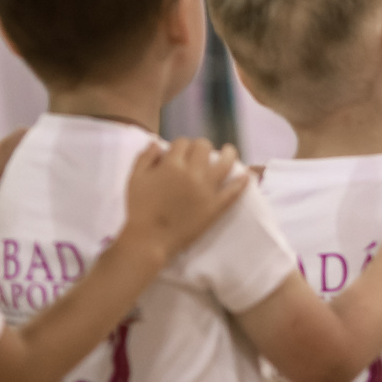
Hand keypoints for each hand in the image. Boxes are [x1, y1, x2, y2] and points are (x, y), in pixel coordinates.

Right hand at [120, 138, 250, 260]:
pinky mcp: (216, 206)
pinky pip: (233, 191)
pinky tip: (246, 175)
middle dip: (201, 148)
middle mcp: (192, 173)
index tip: (181, 152)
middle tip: (200, 154)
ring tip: (229, 152)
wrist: (149, 240)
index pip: (182, 143)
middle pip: (204, 147)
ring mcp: (206, 189)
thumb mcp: (135, 179)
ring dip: (229, 154)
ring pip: (225, 162)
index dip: (181, 145)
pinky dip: (242, 182)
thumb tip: (157, 142)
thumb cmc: (139, 209)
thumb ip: (145, 157)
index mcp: (171, 165)